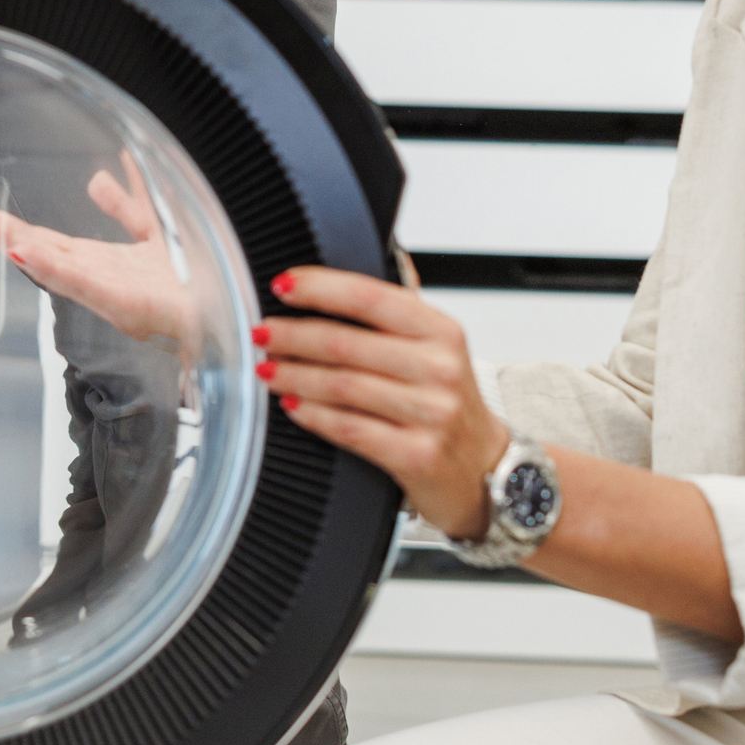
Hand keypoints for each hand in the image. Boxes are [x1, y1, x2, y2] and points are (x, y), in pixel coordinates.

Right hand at [0, 161, 196, 363]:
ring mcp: (101, 290)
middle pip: (31, 245)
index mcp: (93, 260)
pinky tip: (24, 251)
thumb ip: (128, 204)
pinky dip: (51, 266)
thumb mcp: (153, 229)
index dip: (0, 220)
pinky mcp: (121, 302)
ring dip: (8, 239)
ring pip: (46, 260)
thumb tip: (101, 173)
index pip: (36, 235)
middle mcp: (90, 275)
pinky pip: (81, 281)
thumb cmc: (191, 283)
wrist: (223, 318)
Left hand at [258, 265, 505, 539]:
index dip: (320, 288)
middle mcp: (440, 369)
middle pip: (346, 344)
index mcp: (441, 331)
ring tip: (267, 368)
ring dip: (294, 375)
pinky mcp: (418, 455)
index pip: (370, 297)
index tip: (283, 286)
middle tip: (262, 332)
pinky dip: (313, 415)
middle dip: (293, 336)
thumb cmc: (447, 404)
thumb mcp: (435, 350)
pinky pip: (350, 428)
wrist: (483, 468)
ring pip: (343, 386)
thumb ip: (394, 315)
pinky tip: (292, 405)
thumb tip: (340, 275)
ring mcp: (432, 414)